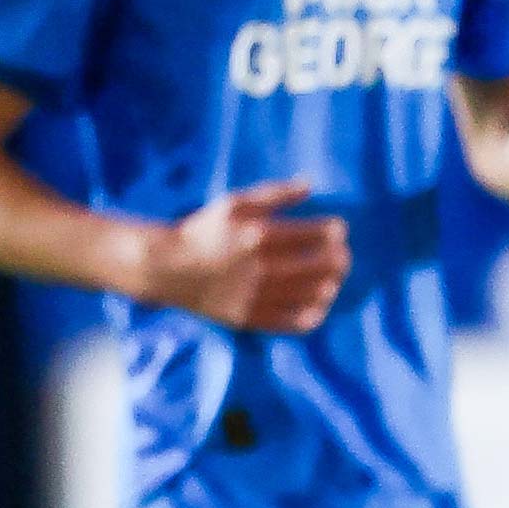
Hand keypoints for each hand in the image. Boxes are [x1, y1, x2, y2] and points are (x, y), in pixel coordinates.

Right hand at [145, 178, 349, 334]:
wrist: (166, 267)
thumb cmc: (204, 230)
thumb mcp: (234, 203)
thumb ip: (275, 193)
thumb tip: (310, 185)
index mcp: (260, 236)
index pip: (320, 234)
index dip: (336, 230)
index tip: (336, 229)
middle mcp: (262, 268)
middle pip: (325, 266)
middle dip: (341, 257)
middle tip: (341, 253)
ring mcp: (257, 296)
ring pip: (317, 294)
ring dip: (333, 283)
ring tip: (331, 276)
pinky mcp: (251, 318)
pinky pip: (297, 322)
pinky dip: (316, 312)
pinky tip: (318, 301)